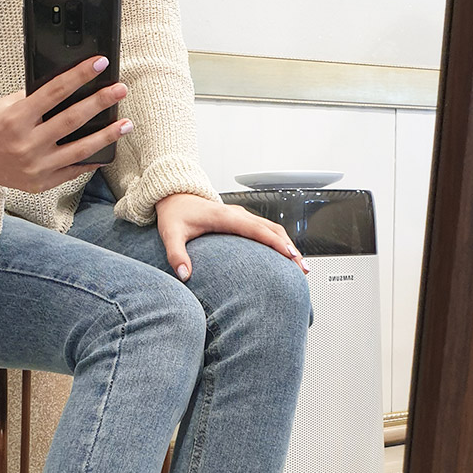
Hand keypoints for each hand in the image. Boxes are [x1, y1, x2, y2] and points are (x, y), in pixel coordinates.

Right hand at [0, 56, 131, 192]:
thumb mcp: (6, 106)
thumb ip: (35, 101)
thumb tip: (70, 91)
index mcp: (17, 119)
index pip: (55, 92)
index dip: (80, 76)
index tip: (99, 64)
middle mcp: (27, 145)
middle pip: (73, 120)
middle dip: (100, 103)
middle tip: (120, 90)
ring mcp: (35, 167)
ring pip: (79, 149)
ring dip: (106, 136)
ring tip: (125, 124)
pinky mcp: (40, 184)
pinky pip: (72, 171)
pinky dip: (90, 160)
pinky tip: (105, 151)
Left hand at [155, 194, 308, 281]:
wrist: (174, 197)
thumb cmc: (175, 214)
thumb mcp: (170, 234)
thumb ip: (176, 254)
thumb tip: (184, 275)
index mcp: (225, 217)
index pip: (257, 229)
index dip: (275, 242)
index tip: (290, 256)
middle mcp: (238, 215)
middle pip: (272, 230)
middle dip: (290, 248)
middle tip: (302, 268)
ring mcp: (242, 217)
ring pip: (273, 229)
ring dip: (288, 245)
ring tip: (300, 266)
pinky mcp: (241, 221)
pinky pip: (266, 230)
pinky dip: (279, 242)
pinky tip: (285, 257)